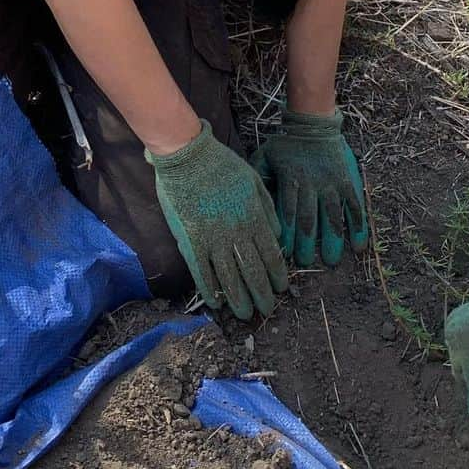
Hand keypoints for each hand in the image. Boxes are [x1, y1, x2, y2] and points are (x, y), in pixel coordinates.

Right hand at [146, 121, 288, 319]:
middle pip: (253, 272)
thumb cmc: (221, 165)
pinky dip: (210, 289)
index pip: (271, 255)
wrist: (187, 155)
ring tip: (245, 314)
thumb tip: (278, 235)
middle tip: (267, 309)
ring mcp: (212, 238)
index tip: (281, 289)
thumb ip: (267, 208)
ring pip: (230, 278)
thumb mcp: (253, 180)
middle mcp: (236, 232)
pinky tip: (215, 301)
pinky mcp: (190, 240)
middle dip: (262, 295)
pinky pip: (202, 271)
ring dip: (239, 300)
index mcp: (253, 217)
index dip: (277, 276)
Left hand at [251, 109, 366, 265]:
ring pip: (332, 216)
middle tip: (306, 262)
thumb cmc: (285, 143)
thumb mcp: (264, 155)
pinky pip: (354, 206)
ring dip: (333, 241)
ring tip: (332, 261)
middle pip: (309, 219)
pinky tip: (358, 246)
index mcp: (290, 179)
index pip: (287, 213)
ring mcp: (331, 182)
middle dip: (307, 244)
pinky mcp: (347, 180)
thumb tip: (250, 201)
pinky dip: (357, 226)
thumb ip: (258, 177)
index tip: (286, 255)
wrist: (312, 122)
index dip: (287, 236)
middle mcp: (311, 183)